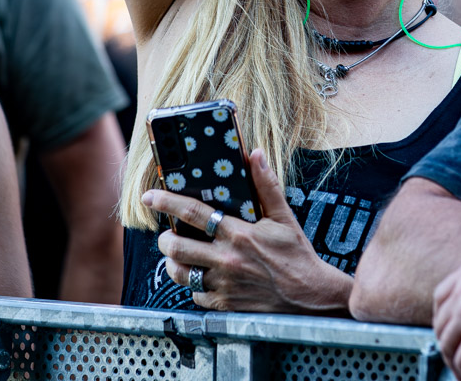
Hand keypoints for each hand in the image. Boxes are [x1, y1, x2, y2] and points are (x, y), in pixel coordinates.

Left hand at [142, 148, 351, 312]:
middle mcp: (226, 260)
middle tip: (167, 235)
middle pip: (176, 247)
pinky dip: (194, 285)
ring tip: (179, 256)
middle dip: (165, 239)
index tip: (150, 196)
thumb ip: (266, 186)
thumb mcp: (284, 217)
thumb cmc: (297, 256)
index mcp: (238, 234)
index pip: (193, 213)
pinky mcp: (224, 305)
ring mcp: (223, 285)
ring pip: (180, 274)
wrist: (310, 298)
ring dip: (174, 263)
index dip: (167, 202)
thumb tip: (255, 155)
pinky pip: (195, 295)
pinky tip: (203, 277)